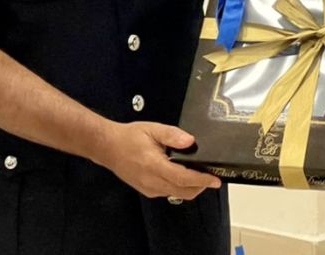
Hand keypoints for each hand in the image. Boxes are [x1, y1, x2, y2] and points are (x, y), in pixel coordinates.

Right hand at [97, 121, 220, 199]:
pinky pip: (168, 193)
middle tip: (212, 177)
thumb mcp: (153, 129)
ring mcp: (148, 189)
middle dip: (201, 187)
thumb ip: (172, 135)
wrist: (108, 147)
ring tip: (201, 176)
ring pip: (176, 194)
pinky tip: (184, 177)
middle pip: (183, 191)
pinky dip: (180, 188)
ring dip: (191, 188)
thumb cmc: (130, 137)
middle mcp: (151, 182)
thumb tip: (190, 141)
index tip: (215, 180)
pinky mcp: (146, 191)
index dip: (201, 180)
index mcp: (154, 165)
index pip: (182, 178)